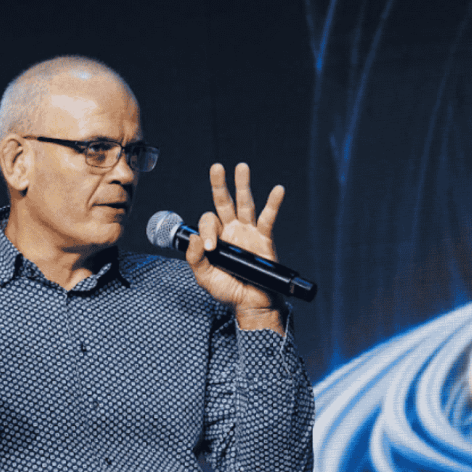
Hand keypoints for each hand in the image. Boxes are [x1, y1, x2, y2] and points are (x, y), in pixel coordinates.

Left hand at [186, 163, 286, 331]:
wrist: (251, 304)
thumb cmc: (228, 292)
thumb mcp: (204, 277)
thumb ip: (195, 258)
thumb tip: (193, 237)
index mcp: (215, 238)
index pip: (208, 222)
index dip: (207, 231)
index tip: (209, 247)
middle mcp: (231, 231)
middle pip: (224, 202)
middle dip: (219, 185)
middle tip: (216, 167)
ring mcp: (248, 233)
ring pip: (245, 204)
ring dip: (243, 185)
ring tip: (242, 167)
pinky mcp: (264, 239)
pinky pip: (268, 219)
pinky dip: (274, 204)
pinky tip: (278, 190)